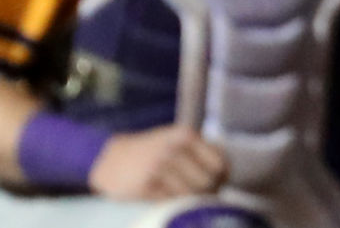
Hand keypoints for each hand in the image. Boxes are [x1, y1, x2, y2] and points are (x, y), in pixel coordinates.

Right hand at [86, 124, 227, 200]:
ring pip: (190, 195)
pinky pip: (170, 202)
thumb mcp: (176, 141)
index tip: (214, 183)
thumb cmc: (152, 153)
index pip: (220, 165)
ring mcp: (158, 166)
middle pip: (207, 183)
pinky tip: (162, 196)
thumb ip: (202, 152)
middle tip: (195, 193)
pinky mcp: (145, 184)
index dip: (220, 179)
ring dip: (187, 200)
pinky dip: (170, 204)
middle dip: (205, 193)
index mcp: (185, 135)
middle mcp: (173, 148)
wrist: (112, 161)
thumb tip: (227, 174)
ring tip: (178, 195)